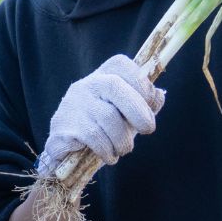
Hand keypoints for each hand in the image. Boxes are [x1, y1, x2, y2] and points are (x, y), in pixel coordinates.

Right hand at [36, 55, 164, 174]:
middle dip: (138, 111)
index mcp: (102, 76)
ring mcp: (73, 104)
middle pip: (114, 86)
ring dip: (123, 139)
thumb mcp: (126, 112)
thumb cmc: (103, 127)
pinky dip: (108, 150)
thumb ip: (144, 103)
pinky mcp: (64, 126)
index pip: (120, 65)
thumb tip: (158, 96)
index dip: (142, 83)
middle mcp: (86, 85)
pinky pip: (94, 137)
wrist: (67, 148)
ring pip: (107, 117)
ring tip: (123, 149)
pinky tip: (108, 155)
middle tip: (148, 129)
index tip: (151, 103)